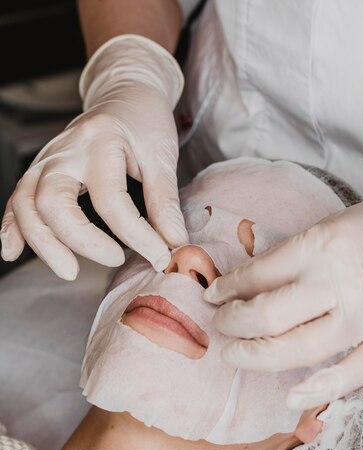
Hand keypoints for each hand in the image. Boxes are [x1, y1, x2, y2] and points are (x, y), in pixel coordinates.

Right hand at [0, 35, 188, 278]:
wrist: (123, 94)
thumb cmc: (144, 123)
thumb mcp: (163, 156)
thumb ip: (165, 202)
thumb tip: (174, 244)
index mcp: (101, 142)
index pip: (111, 201)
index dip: (137, 236)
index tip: (159, 257)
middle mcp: (65, 151)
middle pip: (53, 202)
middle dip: (81, 240)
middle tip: (115, 260)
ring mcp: (46, 161)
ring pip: (26, 204)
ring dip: (42, 242)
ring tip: (68, 270)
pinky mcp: (39, 171)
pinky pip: (15, 201)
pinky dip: (11, 228)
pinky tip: (11, 252)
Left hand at [205, 193, 362, 409]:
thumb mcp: (328, 229)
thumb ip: (289, 258)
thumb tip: (241, 285)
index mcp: (320, 246)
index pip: (257, 274)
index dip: (227, 289)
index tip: (213, 296)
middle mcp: (338, 281)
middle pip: (268, 315)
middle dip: (233, 324)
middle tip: (219, 326)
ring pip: (299, 348)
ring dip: (257, 356)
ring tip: (234, 354)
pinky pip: (349, 375)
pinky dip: (318, 390)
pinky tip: (289, 398)